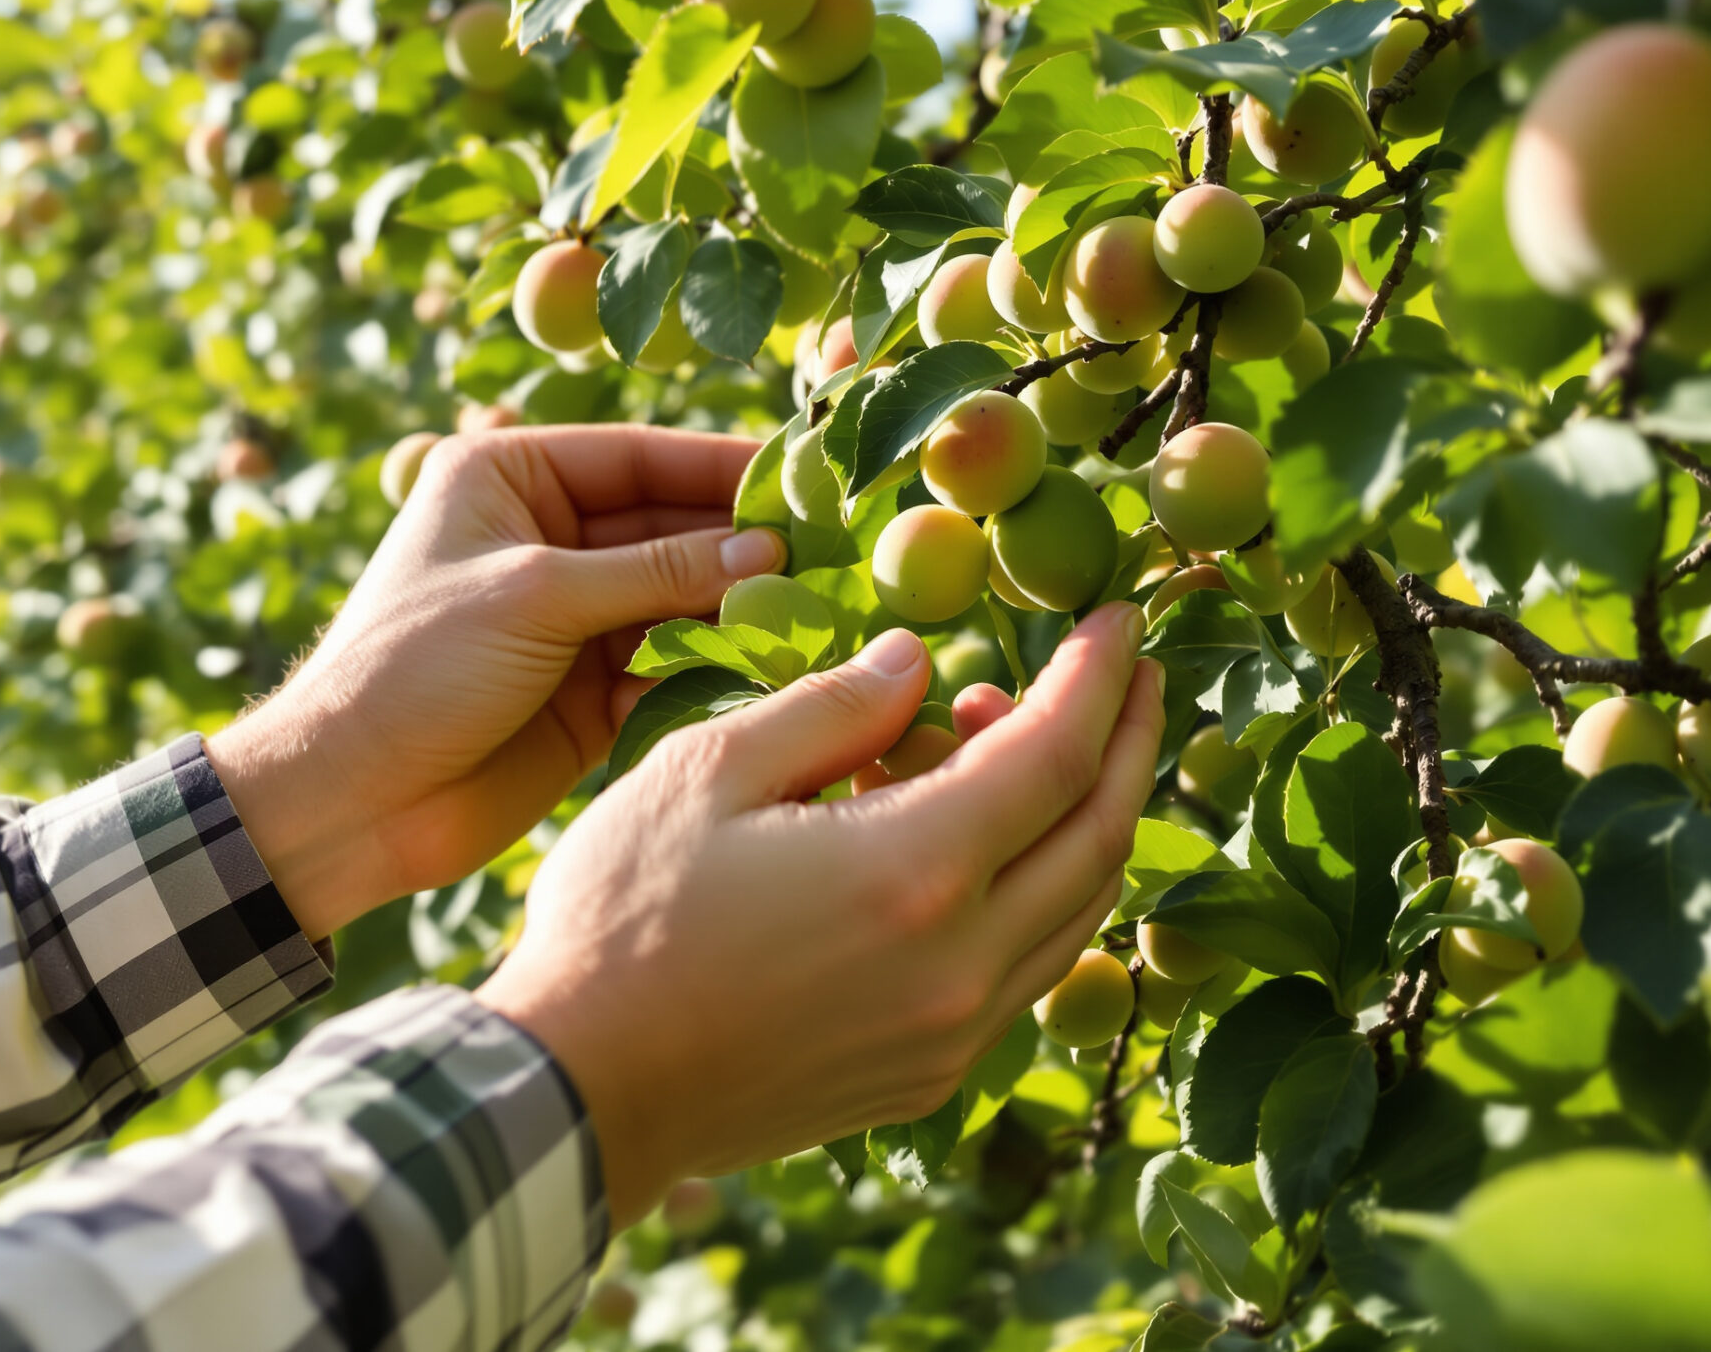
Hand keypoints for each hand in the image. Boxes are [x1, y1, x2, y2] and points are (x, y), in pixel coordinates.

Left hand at [208, 425, 783, 937]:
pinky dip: (714, 671)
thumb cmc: (414, 666)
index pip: (637, 458)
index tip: (804, 483)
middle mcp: (542, 539)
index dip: (720, 469)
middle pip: (666, 527)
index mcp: (508, 478)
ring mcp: (568, 619)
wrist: (350, 798)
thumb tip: (766, 549)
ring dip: (737, 610)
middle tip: (830, 555)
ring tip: (817, 612)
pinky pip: (668, 668)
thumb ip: (655, 570)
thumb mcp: (536, 594)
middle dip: (740, 545)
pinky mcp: (587, 694)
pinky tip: (772, 673)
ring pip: (676, 601)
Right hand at [478, 605, 1165, 1225]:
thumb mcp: (707, 773)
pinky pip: (1024, 972)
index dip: (1097, 678)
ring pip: (1076, 914)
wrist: (578, 1092)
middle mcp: (962, 964)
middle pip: (1098, 837)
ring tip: (1030, 741)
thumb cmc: (621, 919)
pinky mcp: (926, 1078)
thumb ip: (831, 708)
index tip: (1117, 618)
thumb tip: (918, 661)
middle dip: (1129, 743)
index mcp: (915, 873)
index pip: (1056, 755)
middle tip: (1132, 672)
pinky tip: (976, 845)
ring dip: (1082, 819)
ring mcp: (952, 1035)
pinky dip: (1032, 893)